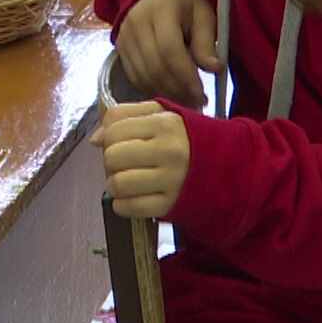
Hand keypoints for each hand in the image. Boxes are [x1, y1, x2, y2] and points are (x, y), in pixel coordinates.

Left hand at [91, 101, 190, 218]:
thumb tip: (95, 139)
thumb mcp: (162, 115)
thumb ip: (125, 116)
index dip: (109, 138)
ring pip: (117, 184)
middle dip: (112, 161)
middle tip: (124, 163)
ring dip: (115, 184)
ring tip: (128, 180)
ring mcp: (170, 180)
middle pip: (112, 157)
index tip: (120, 143)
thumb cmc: (186, 138)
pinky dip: (122, 204)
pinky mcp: (170, 205)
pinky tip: (132, 197)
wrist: (226, 167)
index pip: (114, 130)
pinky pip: (129, 207)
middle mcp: (168, 151)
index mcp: (165, 123)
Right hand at [115, 0, 222, 107]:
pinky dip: (152, 90)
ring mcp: (124, 37)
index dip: (186, 76)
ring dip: (165, 94)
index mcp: (161, 10)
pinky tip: (169, 95)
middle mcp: (137, 23)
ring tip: (186, 101)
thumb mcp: (203, 15)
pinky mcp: (120, 49)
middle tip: (197, 103)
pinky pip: (134, 78)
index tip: (202, 94)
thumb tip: (215, 69)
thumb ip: (206, 42)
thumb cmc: (185, 4)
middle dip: (177, 90)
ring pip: (142, 76)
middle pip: (154, 67)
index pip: (170, 50)